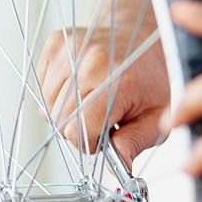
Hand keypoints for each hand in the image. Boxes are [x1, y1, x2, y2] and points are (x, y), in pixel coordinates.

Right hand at [37, 20, 169, 168]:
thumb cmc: (152, 76)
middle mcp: (91, 61)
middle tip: (102, 117)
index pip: (77, 131)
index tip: (106, 134)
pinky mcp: (56, 43)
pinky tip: (81, 86)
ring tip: (93, 100)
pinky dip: (57, 95)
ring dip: (66, 113)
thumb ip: (137, 141)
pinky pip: (41, 88)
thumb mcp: (159, 114)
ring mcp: (70, 49)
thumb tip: (120, 166)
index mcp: (118, 81)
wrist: (143, 34)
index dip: (91, 142)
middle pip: (59, 122)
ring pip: (47, 107)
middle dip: (78, 129)